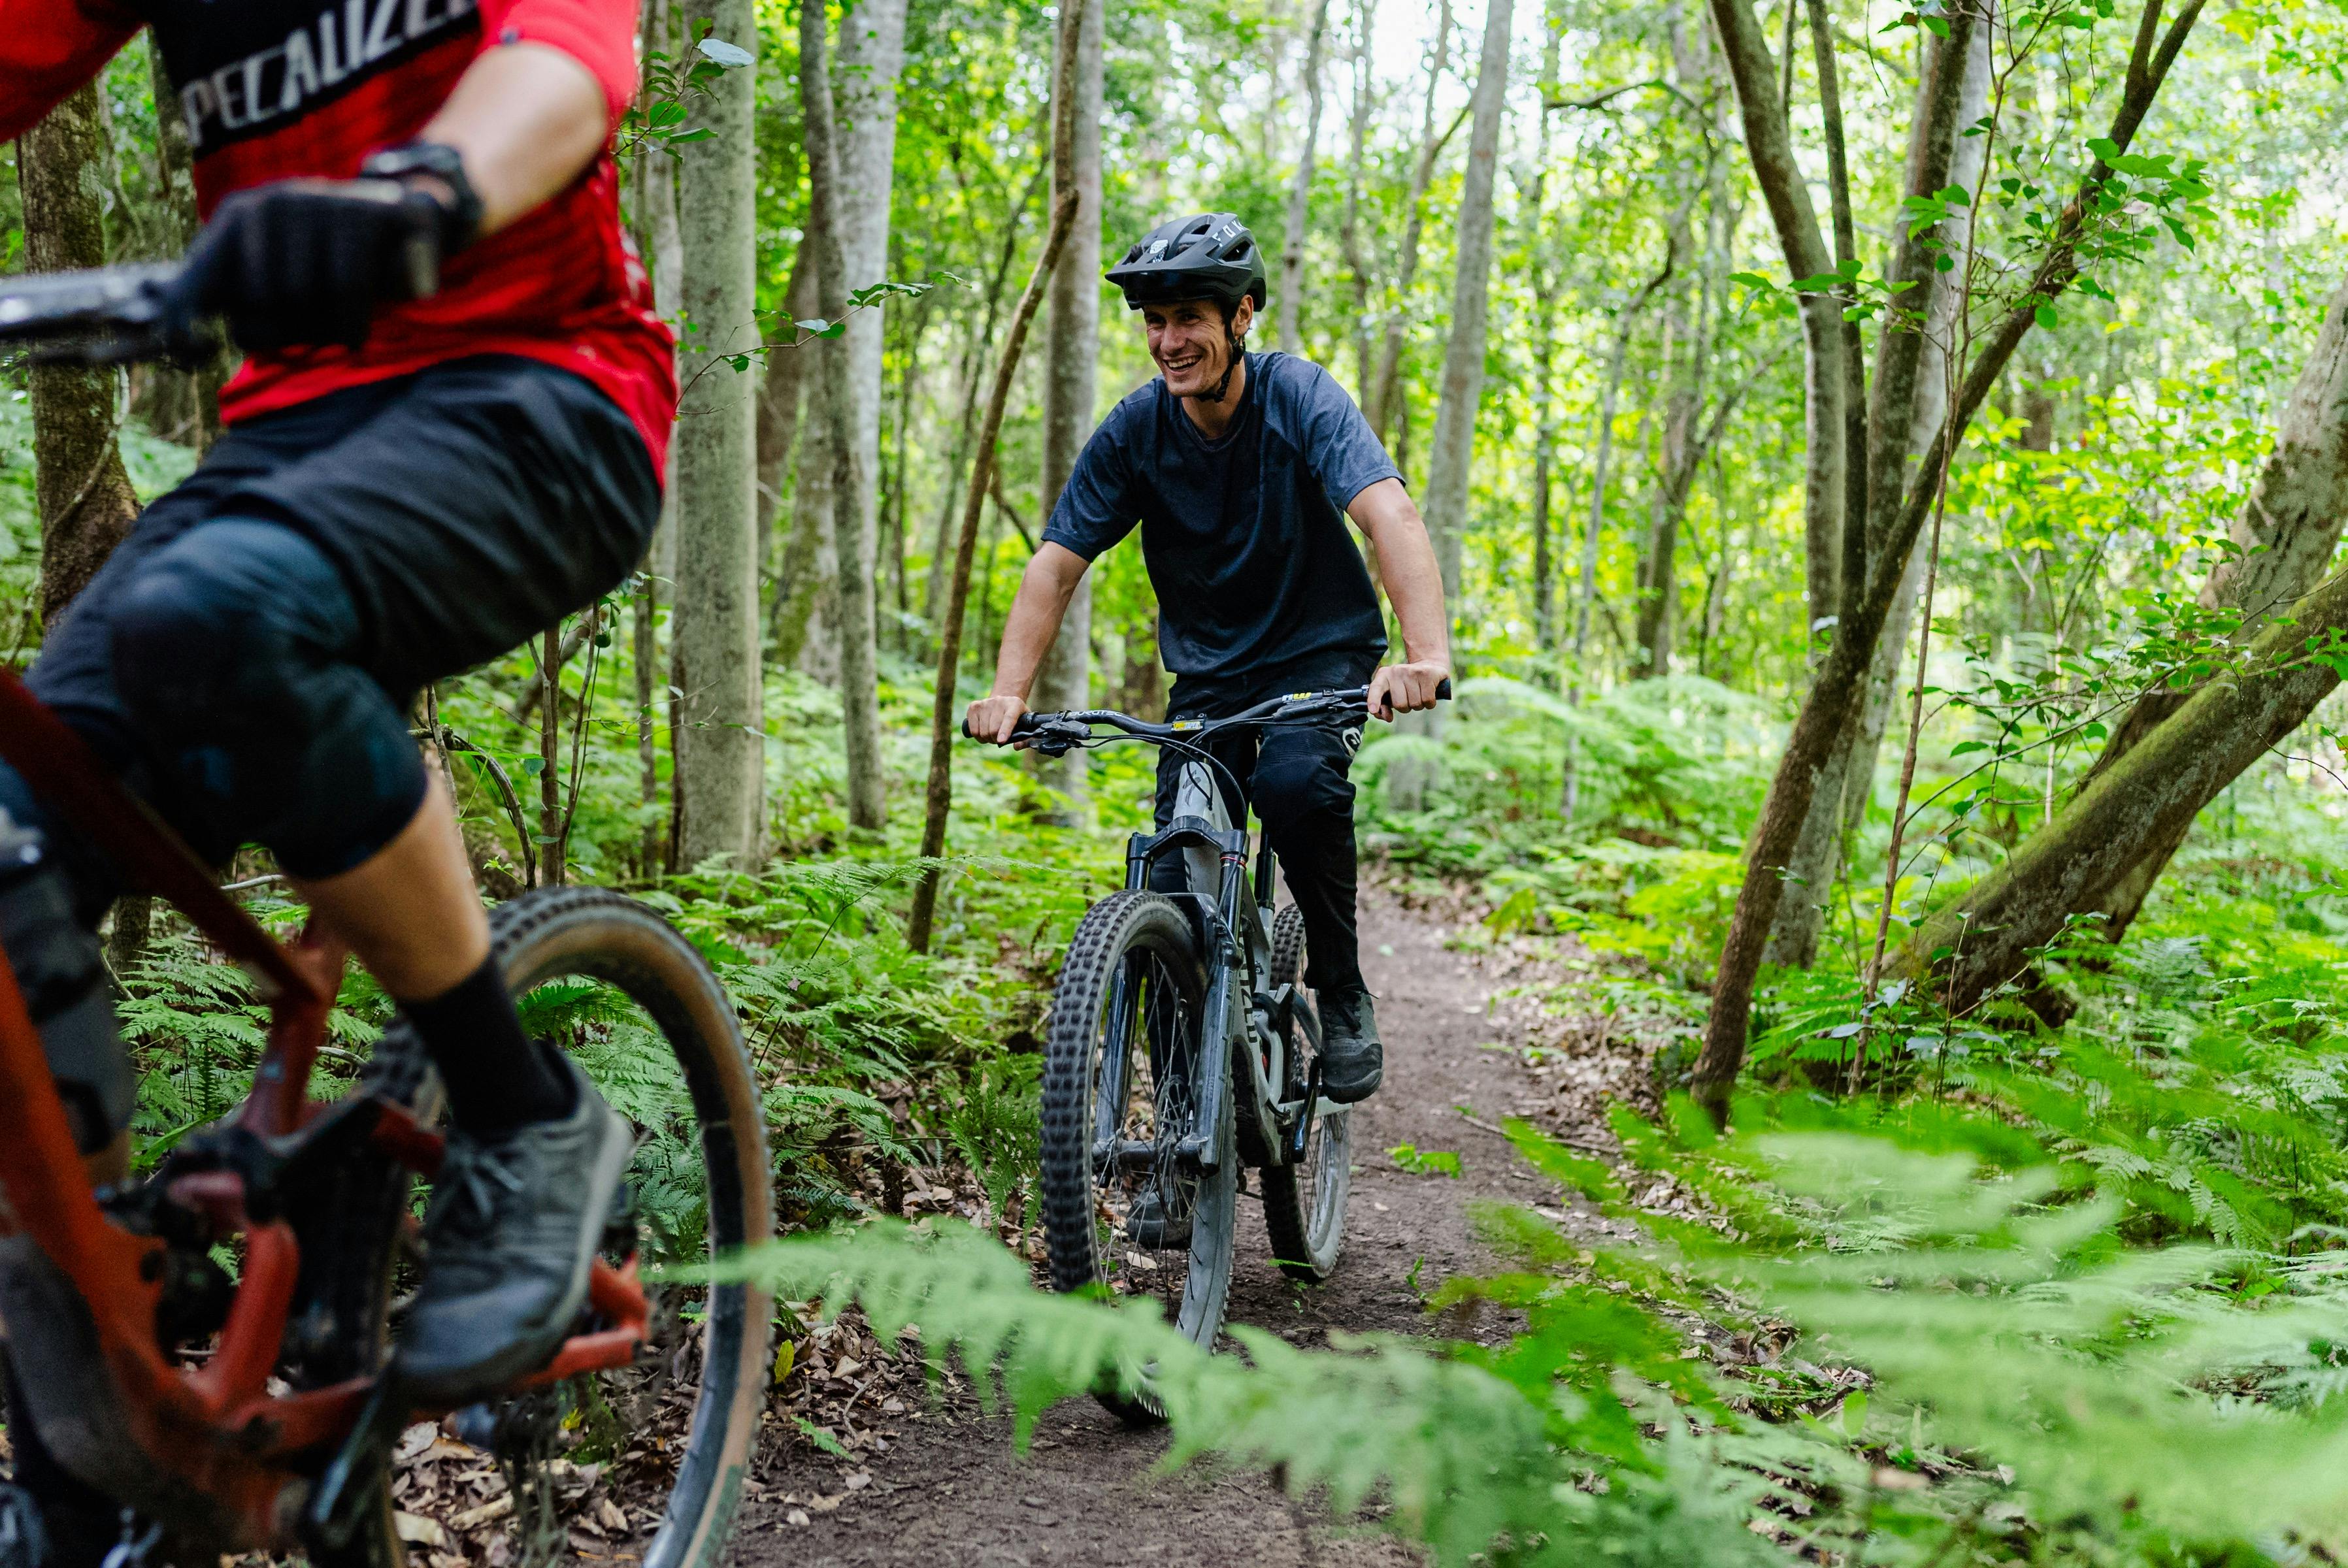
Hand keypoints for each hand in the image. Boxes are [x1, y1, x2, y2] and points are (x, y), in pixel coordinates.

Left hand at [177, 178, 451, 352]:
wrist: (404, 223)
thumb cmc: (331, 264)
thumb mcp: (279, 278)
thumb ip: (232, 301)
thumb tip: (180, 339)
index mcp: (236, 219)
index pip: (191, 281)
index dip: (180, 324)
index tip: (197, 352)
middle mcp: (269, 203)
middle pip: (256, 300)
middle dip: (286, 329)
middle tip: (310, 327)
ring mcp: (316, 203)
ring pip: (301, 297)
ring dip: (324, 330)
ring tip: (338, 322)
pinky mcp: (362, 215)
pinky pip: (346, 291)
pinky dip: (351, 325)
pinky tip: (355, 333)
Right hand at [966, 694, 1028, 744]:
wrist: (1003, 702)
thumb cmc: (1016, 717)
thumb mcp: (1025, 724)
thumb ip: (1024, 739)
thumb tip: (1016, 747)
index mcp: (1015, 704)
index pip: (1009, 718)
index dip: (1005, 731)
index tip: (1001, 741)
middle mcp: (999, 701)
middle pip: (993, 728)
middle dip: (996, 740)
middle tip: (999, 740)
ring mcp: (985, 703)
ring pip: (983, 731)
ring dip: (987, 739)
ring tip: (992, 735)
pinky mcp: (974, 706)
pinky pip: (973, 730)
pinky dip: (978, 737)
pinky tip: (983, 732)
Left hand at [1368, 660, 1448, 720]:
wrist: (1428, 667)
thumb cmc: (1406, 685)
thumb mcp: (1392, 694)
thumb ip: (1384, 707)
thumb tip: (1387, 717)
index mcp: (1384, 675)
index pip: (1376, 688)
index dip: (1373, 700)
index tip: (1373, 710)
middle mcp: (1396, 671)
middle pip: (1399, 704)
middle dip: (1405, 707)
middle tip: (1408, 697)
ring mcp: (1412, 671)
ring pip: (1415, 704)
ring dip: (1418, 705)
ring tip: (1418, 694)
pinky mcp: (1427, 674)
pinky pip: (1427, 701)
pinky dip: (1429, 703)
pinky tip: (1427, 693)